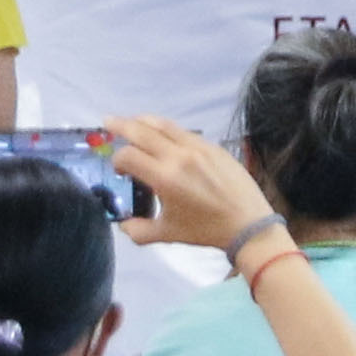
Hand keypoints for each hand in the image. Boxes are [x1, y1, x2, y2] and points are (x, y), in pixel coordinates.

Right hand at [109, 114, 273, 253]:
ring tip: (132, 121)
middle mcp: (178, 156)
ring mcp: (197, 147)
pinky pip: (184, 131)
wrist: (247, 223)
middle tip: (108, 121)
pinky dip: (167, 130)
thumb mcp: (167, 234)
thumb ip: (138, 230)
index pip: (128, 156)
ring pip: (164, 125)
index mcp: (164, 177)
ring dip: (143, 121)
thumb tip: (123, 224)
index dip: (117, 160)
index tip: (119, 169)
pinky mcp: (212, 146)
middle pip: (142, 131)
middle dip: (121, 125)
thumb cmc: (205, 230)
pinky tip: (163, 134)